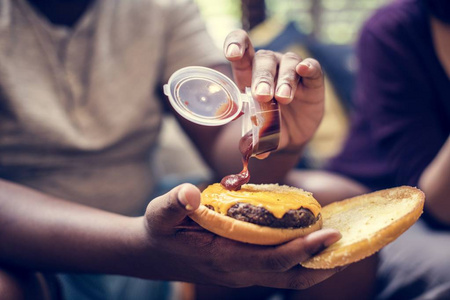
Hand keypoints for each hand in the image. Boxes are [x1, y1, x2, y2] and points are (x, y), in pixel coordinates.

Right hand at [139, 183, 342, 288]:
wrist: (152, 254)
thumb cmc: (160, 231)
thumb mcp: (160, 214)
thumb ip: (175, 202)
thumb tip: (190, 193)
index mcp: (224, 258)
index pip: (273, 259)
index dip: (304, 249)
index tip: (331, 234)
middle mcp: (239, 271)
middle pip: (290, 276)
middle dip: (322, 262)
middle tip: (350, 241)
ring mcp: (243, 272)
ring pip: (288, 276)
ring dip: (316, 263)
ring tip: (339, 243)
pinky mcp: (244, 267)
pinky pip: (280, 269)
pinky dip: (301, 258)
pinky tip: (311, 240)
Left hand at [223, 30, 324, 152]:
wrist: (291, 135)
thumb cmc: (267, 126)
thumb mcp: (259, 133)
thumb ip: (254, 139)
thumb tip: (253, 152)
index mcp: (249, 74)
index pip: (241, 51)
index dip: (236, 45)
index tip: (232, 53)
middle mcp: (270, 67)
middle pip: (264, 60)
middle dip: (262, 78)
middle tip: (261, 95)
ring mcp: (291, 70)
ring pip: (288, 64)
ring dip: (284, 80)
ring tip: (282, 99)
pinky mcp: (312, 79)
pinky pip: (313, 67)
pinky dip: (308, 67)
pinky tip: (304, 69)